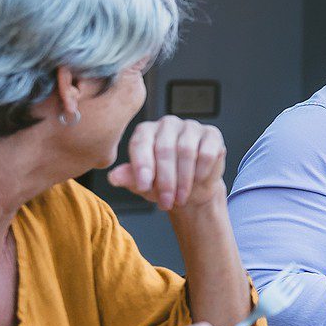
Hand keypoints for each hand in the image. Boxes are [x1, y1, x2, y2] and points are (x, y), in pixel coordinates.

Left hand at [108, 116, 226, 211]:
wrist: (192, 190)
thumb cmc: (163, 184)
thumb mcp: (142, 184)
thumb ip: (128, 178)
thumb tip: (114, 177)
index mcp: (146, 131)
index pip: (141, 143)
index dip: (142, 165)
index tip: (143, 186)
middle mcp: (167, 124)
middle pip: (165, 148)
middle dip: (166, 180)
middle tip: (166, 201)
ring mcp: (191, 126)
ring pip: (186, 150)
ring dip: (184, 180)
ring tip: (180, 197)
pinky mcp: (212, 134)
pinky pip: (207, 152)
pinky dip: (202, 171)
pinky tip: (198, 181)